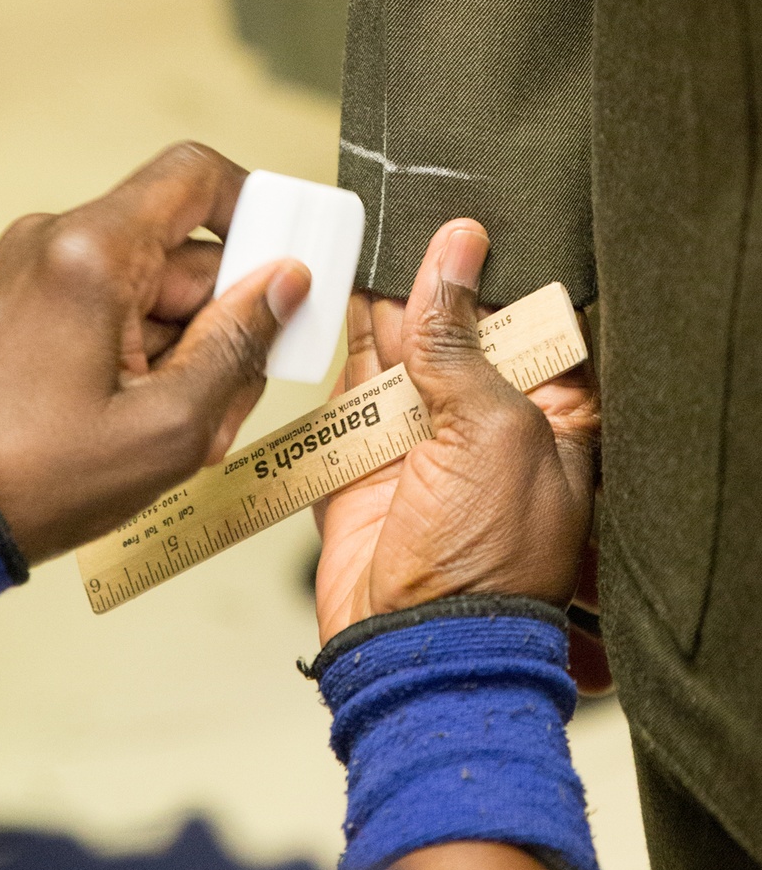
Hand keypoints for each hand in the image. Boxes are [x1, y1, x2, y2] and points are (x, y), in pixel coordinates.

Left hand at [0, 143, 308, 563]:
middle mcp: (56, 241)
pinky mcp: (27, 302)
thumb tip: (287, 282)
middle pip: (184, 252)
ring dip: (186, 354)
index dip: (259, 209)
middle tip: (230, 400)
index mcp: (89, 252)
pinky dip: (144, 357)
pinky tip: (145, 421)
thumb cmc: (34, 478)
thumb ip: (240, 344)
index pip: (197, 176)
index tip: (288, 266)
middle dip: (223, 324)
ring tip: (181, 432)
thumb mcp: (170, 425)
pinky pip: (114, 309)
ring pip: (154, 290)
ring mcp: (37, 271)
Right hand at [314, 219, 599, 644]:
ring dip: (377, 307)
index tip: (459, 224)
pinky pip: (344, 390)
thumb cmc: (491, 560)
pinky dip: (331, 350)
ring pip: (395, 350)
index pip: (522, 318)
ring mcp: (420, 438)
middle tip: (398, 225)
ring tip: (357, 247)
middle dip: (426, 281)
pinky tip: (323, 300)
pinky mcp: (361, 459)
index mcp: (546, 412)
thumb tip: (454, 253)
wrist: (415, 645)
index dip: (490, 272)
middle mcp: (483, 421)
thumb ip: (460, 340)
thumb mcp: (494, 427)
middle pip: (453, 326)